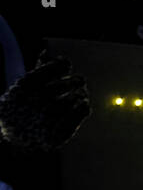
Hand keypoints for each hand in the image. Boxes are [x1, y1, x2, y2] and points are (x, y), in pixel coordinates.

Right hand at [0, 51, 91, 189]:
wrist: (12, 137)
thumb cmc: (21, 108)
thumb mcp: (25, 88)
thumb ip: (38, 71)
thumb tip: (45, 51)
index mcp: (24, 87)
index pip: (49, 71)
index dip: (60, 65)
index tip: (66, 64)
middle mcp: (34, 102)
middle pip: (65, 85)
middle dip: (74, 82)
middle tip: (80, 81)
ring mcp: (45, 119)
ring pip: (73, 100)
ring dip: (79, 96)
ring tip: (80, 95)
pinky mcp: (54, 134)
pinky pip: (76, 117)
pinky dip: (82, 109)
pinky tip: (83, 105)